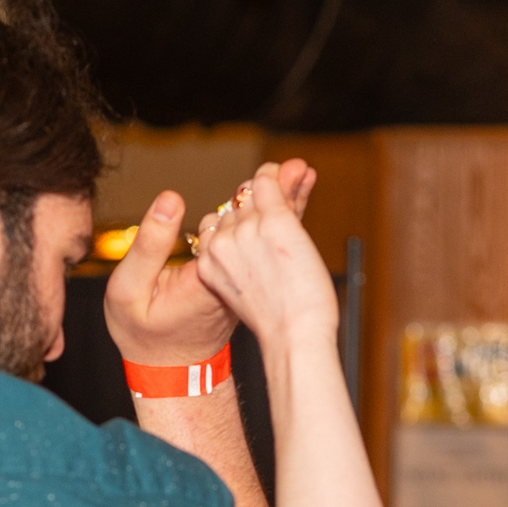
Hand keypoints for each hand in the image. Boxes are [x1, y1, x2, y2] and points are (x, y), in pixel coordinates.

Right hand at [101, 162, 316, 365]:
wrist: (170, 363)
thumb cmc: (143, 329)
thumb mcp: (129, 289)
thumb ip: (149, 245)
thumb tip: (171, 199)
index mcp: (207, 277)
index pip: (236, 233)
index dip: (256, 204)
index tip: (271, 177)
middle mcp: (233, 275)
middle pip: (259, 229)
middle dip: (277, 195)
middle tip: (296, 166)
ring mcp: (243, 276)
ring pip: (269, 235)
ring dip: (284, 201)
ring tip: (302, 171)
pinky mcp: (245, 276)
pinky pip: (267, 243)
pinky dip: (280, 217)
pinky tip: (294, 192)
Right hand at [191, 160, 339, 352]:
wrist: (295, 336)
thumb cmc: (278, 323)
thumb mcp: (244, 294)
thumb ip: (241, 263)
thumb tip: (251, 243)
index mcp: (208, 264)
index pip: (216, 226)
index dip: (241, 222)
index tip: (261, 221)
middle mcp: (222, 243)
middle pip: (236, 209)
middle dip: (259, 202)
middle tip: (286, 197)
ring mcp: (247, 230)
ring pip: (254, 194)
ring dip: (277, 185)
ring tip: (299, 176)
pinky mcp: (273, 220)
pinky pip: (270, 184)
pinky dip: (283, 175)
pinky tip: (299, 170)